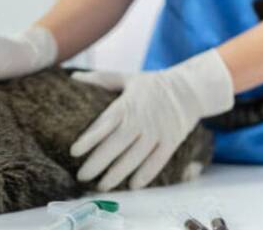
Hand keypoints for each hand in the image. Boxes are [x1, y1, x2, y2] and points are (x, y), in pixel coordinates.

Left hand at [70, 49, 233, 190]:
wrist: (189, 89)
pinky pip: (157, 162)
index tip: (74, 151)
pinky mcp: (171, 142)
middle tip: (82, 176)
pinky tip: (132, 185)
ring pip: (135, 157)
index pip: (104, 123)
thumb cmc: (152, 85)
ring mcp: (157, 132)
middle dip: (97, 162)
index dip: (89, 138)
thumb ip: (101, 79)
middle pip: (116, 144)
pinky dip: (145, 175)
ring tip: (102, 186)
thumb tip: (73, 77)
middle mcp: (141, 120)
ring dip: (117, 174)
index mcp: (127, 104)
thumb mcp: (126, 77)